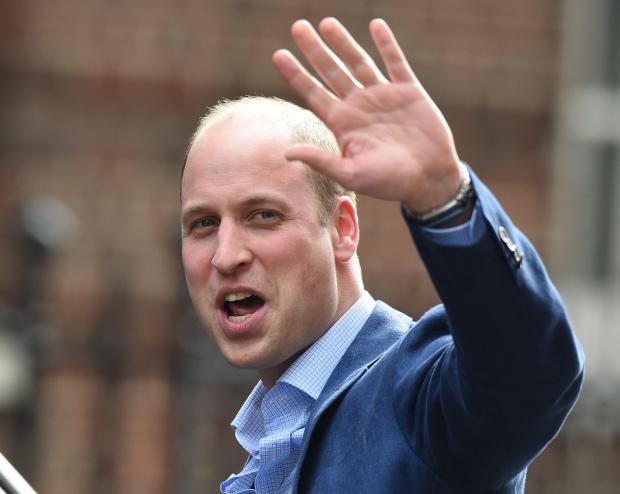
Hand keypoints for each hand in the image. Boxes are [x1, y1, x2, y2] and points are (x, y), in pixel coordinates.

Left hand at [272, 18, 461, 213]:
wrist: (429, 179)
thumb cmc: (389, 182)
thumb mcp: (351, 175)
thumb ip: (321, 161)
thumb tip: (287, 153)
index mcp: (343, 123)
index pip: (313, 93)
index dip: (296, 74)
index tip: (278, 54)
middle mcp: (359, 106)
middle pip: (331, 71)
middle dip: (314, 50)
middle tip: (297, 26)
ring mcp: (383, 96)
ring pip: (358, 62)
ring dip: (343, 42)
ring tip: (327, 22)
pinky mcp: (408, 91)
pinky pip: (395, 62)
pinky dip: (387, 44)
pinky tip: (376, 25)